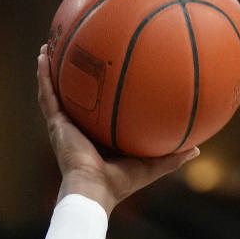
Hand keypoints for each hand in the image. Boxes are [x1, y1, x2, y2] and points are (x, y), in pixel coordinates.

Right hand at [36, 48, 197, 213]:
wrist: (94, 190)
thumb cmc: (120, 182)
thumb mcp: (151, 165)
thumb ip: (172, 157)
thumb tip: (197, 149)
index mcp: (95, 135)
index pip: (94, 110)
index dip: (95, 94)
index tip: (101, 74)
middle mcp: (77, 127)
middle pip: (71, 96)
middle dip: (69, 76)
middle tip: (71, 52)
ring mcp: (63, 125)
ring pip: (54, 91)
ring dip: (49, 71)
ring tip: (47, 48)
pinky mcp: (56, 124)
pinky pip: (47, 95)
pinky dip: (43, 77)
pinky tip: (42, 58)